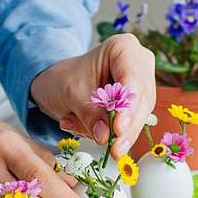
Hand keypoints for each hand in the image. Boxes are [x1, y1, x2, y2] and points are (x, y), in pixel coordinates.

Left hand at [30, 33, 155, 157]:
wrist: (57, 84)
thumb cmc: (64, 79)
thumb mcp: (72, 94)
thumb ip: (90, 113)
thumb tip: (105, 136)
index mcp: (123, 47)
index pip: (132, 79)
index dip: (128, 106)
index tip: (118, 129)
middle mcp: (139, 64)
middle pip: (140, 100)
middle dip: (127, 127)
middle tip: (116, 150)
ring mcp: (140, 85)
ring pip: (139, 115)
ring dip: (120, 135)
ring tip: (105, 147)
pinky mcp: (136, 105)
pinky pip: (131, 124)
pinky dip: (113, 134)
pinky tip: (95, 137)